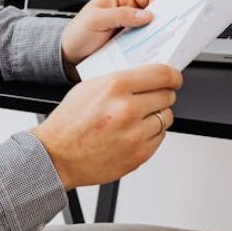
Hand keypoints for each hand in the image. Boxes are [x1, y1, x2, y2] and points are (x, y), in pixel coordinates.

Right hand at [30, 63, 181, 189]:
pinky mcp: (139, 154)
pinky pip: (160, 137)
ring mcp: (135, 134)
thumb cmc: (69, 123)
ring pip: (166, 117)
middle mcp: (127, 109)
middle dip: (163, 94)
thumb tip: (146, 75)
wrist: (58, 156)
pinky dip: (151, 133)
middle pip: (167, 95)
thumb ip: (120, 79)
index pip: (162, 74)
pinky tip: (134, 131)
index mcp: (115, 86)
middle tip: (153, 97)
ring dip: (157, 114)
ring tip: (139, 116)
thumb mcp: (90, 87)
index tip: (173, 78)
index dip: (173, 75)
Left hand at [60, 0, 161, 77]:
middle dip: (163, 22)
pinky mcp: (132, 45)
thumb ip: (120, 15)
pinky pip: (147, 45)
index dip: (161, 3)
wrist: (69, 56)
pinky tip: (152, 54)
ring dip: (158, 37)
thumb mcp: (95, 19)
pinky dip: (151, 49)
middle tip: (169, 31)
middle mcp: (130, 12)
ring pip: (154, 31)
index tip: (168, 15)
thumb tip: (146, 15)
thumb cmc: (78, 32)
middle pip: (156, 14)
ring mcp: (132, 30)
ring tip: (163, 44)